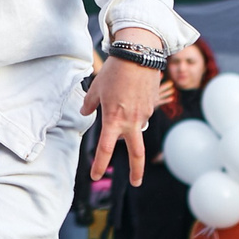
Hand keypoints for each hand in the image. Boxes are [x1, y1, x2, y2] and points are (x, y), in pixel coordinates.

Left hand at [84, 43, 164, 185]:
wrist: (139, 55)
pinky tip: (131, 92)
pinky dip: (135, 109)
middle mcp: (131, 121)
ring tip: (123, 98)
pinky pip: (142, 114)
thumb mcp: (96, 88)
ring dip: (130, 124)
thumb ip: (90, 104)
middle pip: (137, 153)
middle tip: (136, 182)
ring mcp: (144, 114)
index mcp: (113, 119)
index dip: (100, 164)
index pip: (105, 148)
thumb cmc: (115, 71)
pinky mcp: (152, 106)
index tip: (95, 176)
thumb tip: (85, 113)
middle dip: (137, 171)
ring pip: (137, 128)